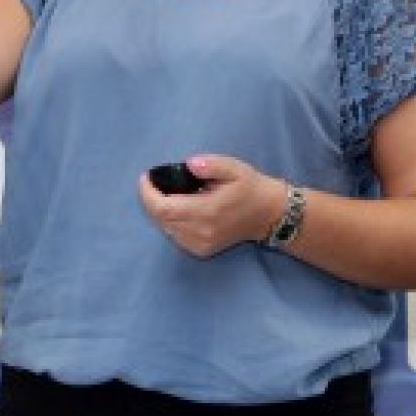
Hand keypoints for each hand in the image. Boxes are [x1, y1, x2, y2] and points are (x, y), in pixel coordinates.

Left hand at [137, 154, 285, 258]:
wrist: (269, 214)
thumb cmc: (249, 187)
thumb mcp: (235, 168)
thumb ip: (211, 165)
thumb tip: (190, 164)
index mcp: (207, 211)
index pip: (163, 208)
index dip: (148, 194)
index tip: (146, 177)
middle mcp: (201, 232)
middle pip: (160, 218)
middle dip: (152, 199)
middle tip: (157, 183)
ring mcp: (201, 244)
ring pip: (165, 227)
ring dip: (161, 211)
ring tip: (169, 194)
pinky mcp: (201, 250)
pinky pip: (175, 236)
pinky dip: (171, 222)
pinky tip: (180, 209)